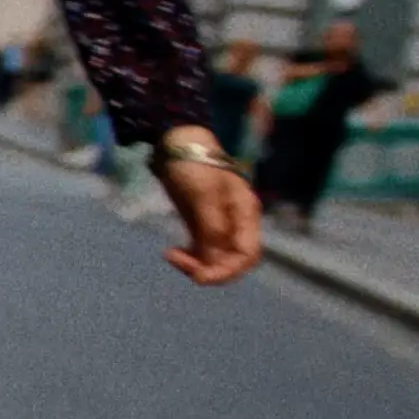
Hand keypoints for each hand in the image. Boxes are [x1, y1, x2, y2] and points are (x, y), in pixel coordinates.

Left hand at [153, 129, 260, 286]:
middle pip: (233, 260)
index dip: (227, 270)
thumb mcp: (203, 194)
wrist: (177, 142)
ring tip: (171, 255)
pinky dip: (190, 257)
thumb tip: (215, 256)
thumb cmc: (194, 164)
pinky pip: (202, 250)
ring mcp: (220, 224)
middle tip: (178, 262)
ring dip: (196, 264)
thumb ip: (212, 226)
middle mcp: (237, 222)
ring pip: (216, 258)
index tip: (199, 276)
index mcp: (245, 213)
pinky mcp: (203, 224)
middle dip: (210, 269)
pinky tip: (172, 252)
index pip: (247, 254)